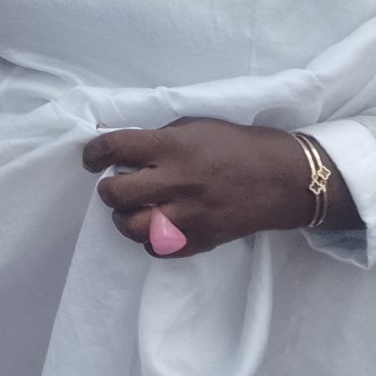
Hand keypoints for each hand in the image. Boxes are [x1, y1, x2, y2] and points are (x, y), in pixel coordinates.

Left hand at [82, 118, 327, 256]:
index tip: (91, 158)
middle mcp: (178, 182)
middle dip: (108, 189)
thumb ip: (155, 138)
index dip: (93, 153)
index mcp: (174, 147)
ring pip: (132, 227)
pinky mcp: (201, 241)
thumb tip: (112, 142)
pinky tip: (156, 225)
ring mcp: (189, 216)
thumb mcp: (193, 126)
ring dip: (124, 218)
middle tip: (116, 184)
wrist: (283, 179)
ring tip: (133, 208)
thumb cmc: (235, 145)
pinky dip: (149, 239)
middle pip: (116, 194)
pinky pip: (157, 249)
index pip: (115, 148)